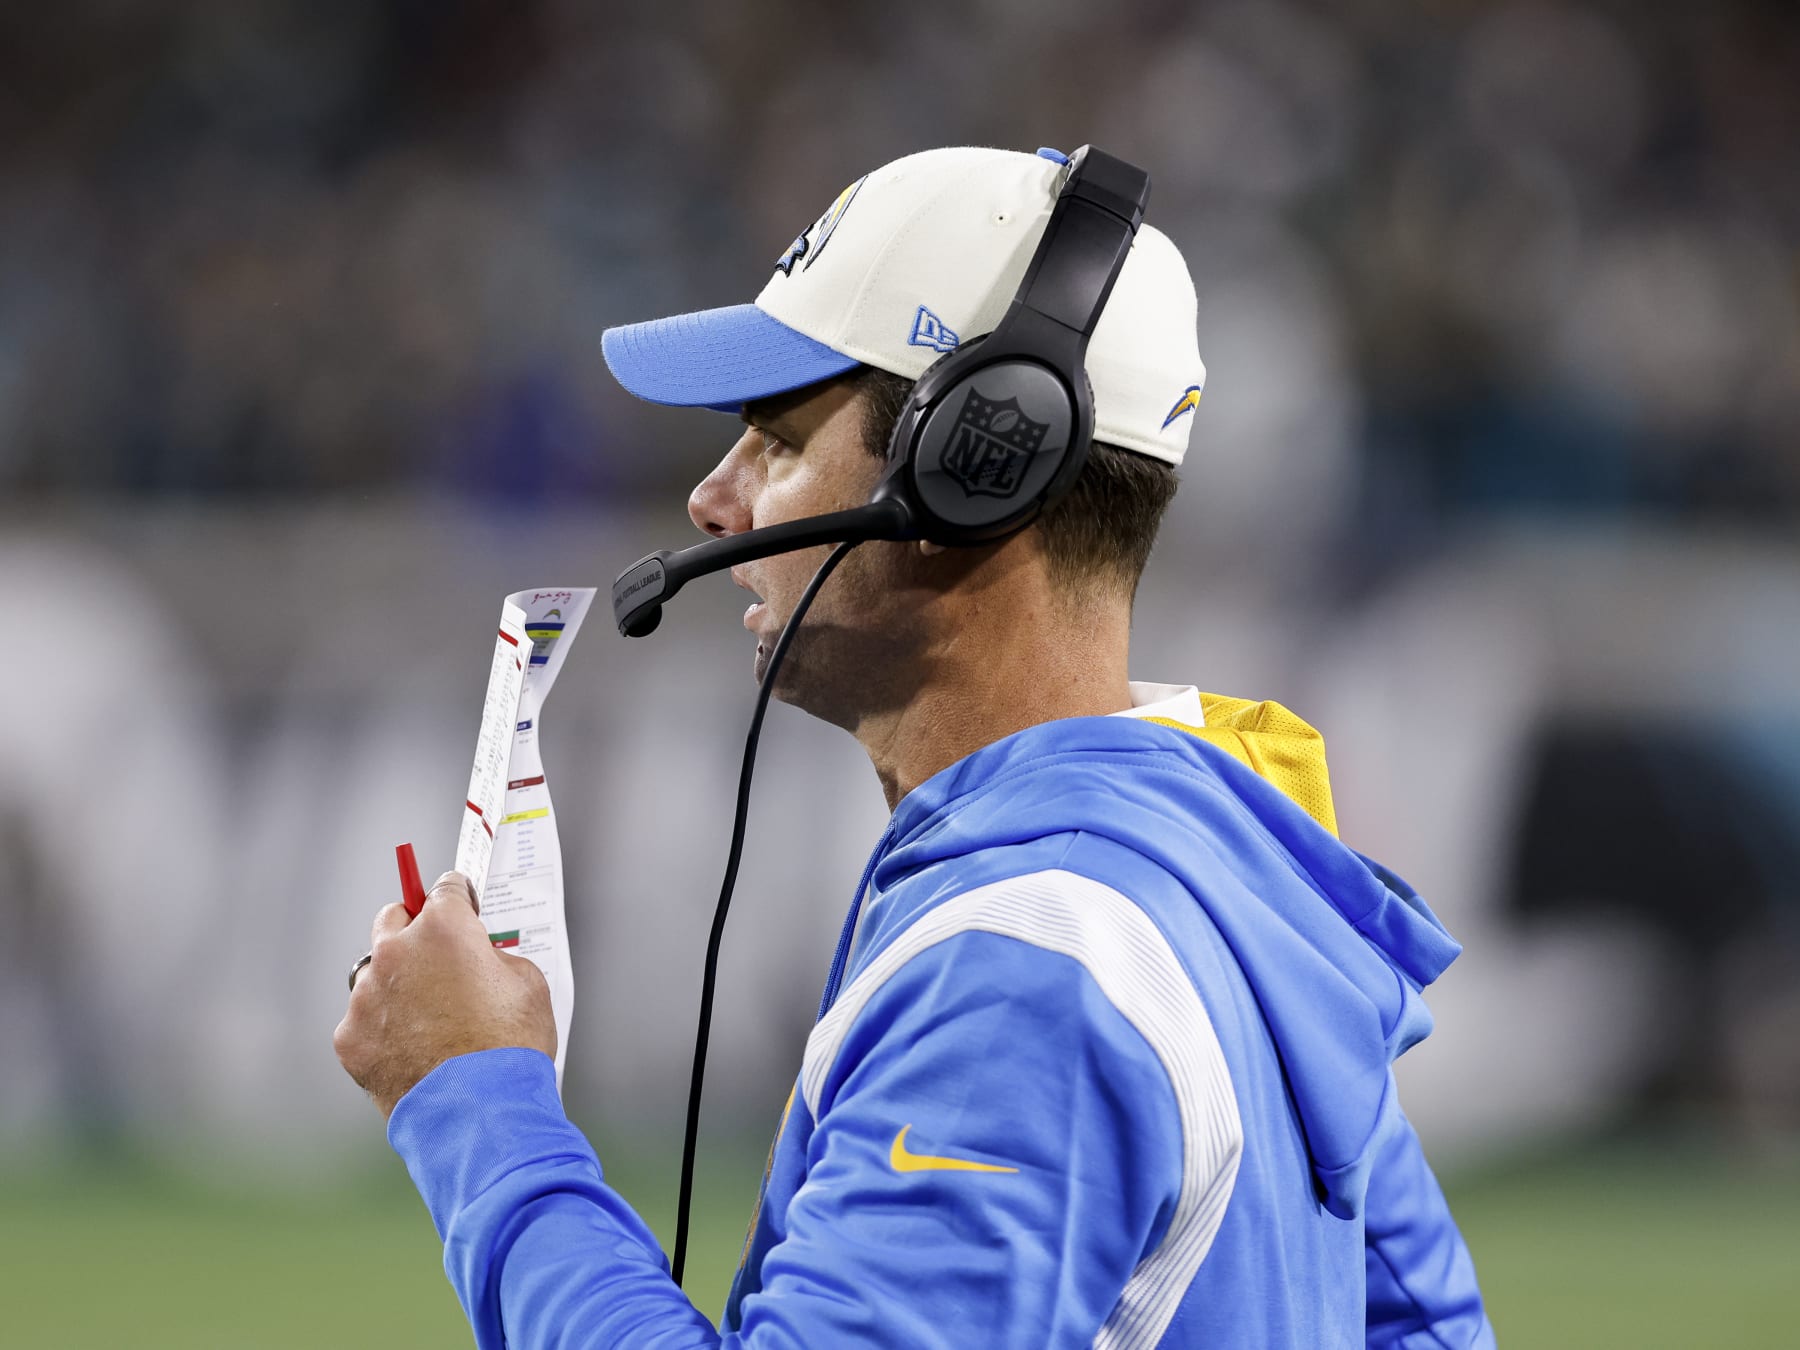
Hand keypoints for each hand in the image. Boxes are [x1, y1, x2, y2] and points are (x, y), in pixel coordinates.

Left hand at [334, 870, 555, 1119]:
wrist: (479, 1114)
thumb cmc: (509, 1049)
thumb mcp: (528, 984)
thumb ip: (496, 958)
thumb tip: (481, 961)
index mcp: (443, 929)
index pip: (445, 889)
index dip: (459, 897)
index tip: (461, 904)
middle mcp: (396, 953)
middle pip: (393, 918)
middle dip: (413, 928)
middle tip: (436, 952)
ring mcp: (367, 996)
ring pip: (375, 973)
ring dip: (397, 983)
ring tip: (429, 1018)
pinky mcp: (351, 1037)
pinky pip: (365, 1020)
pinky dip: (383, 1029)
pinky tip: (413, 1049)